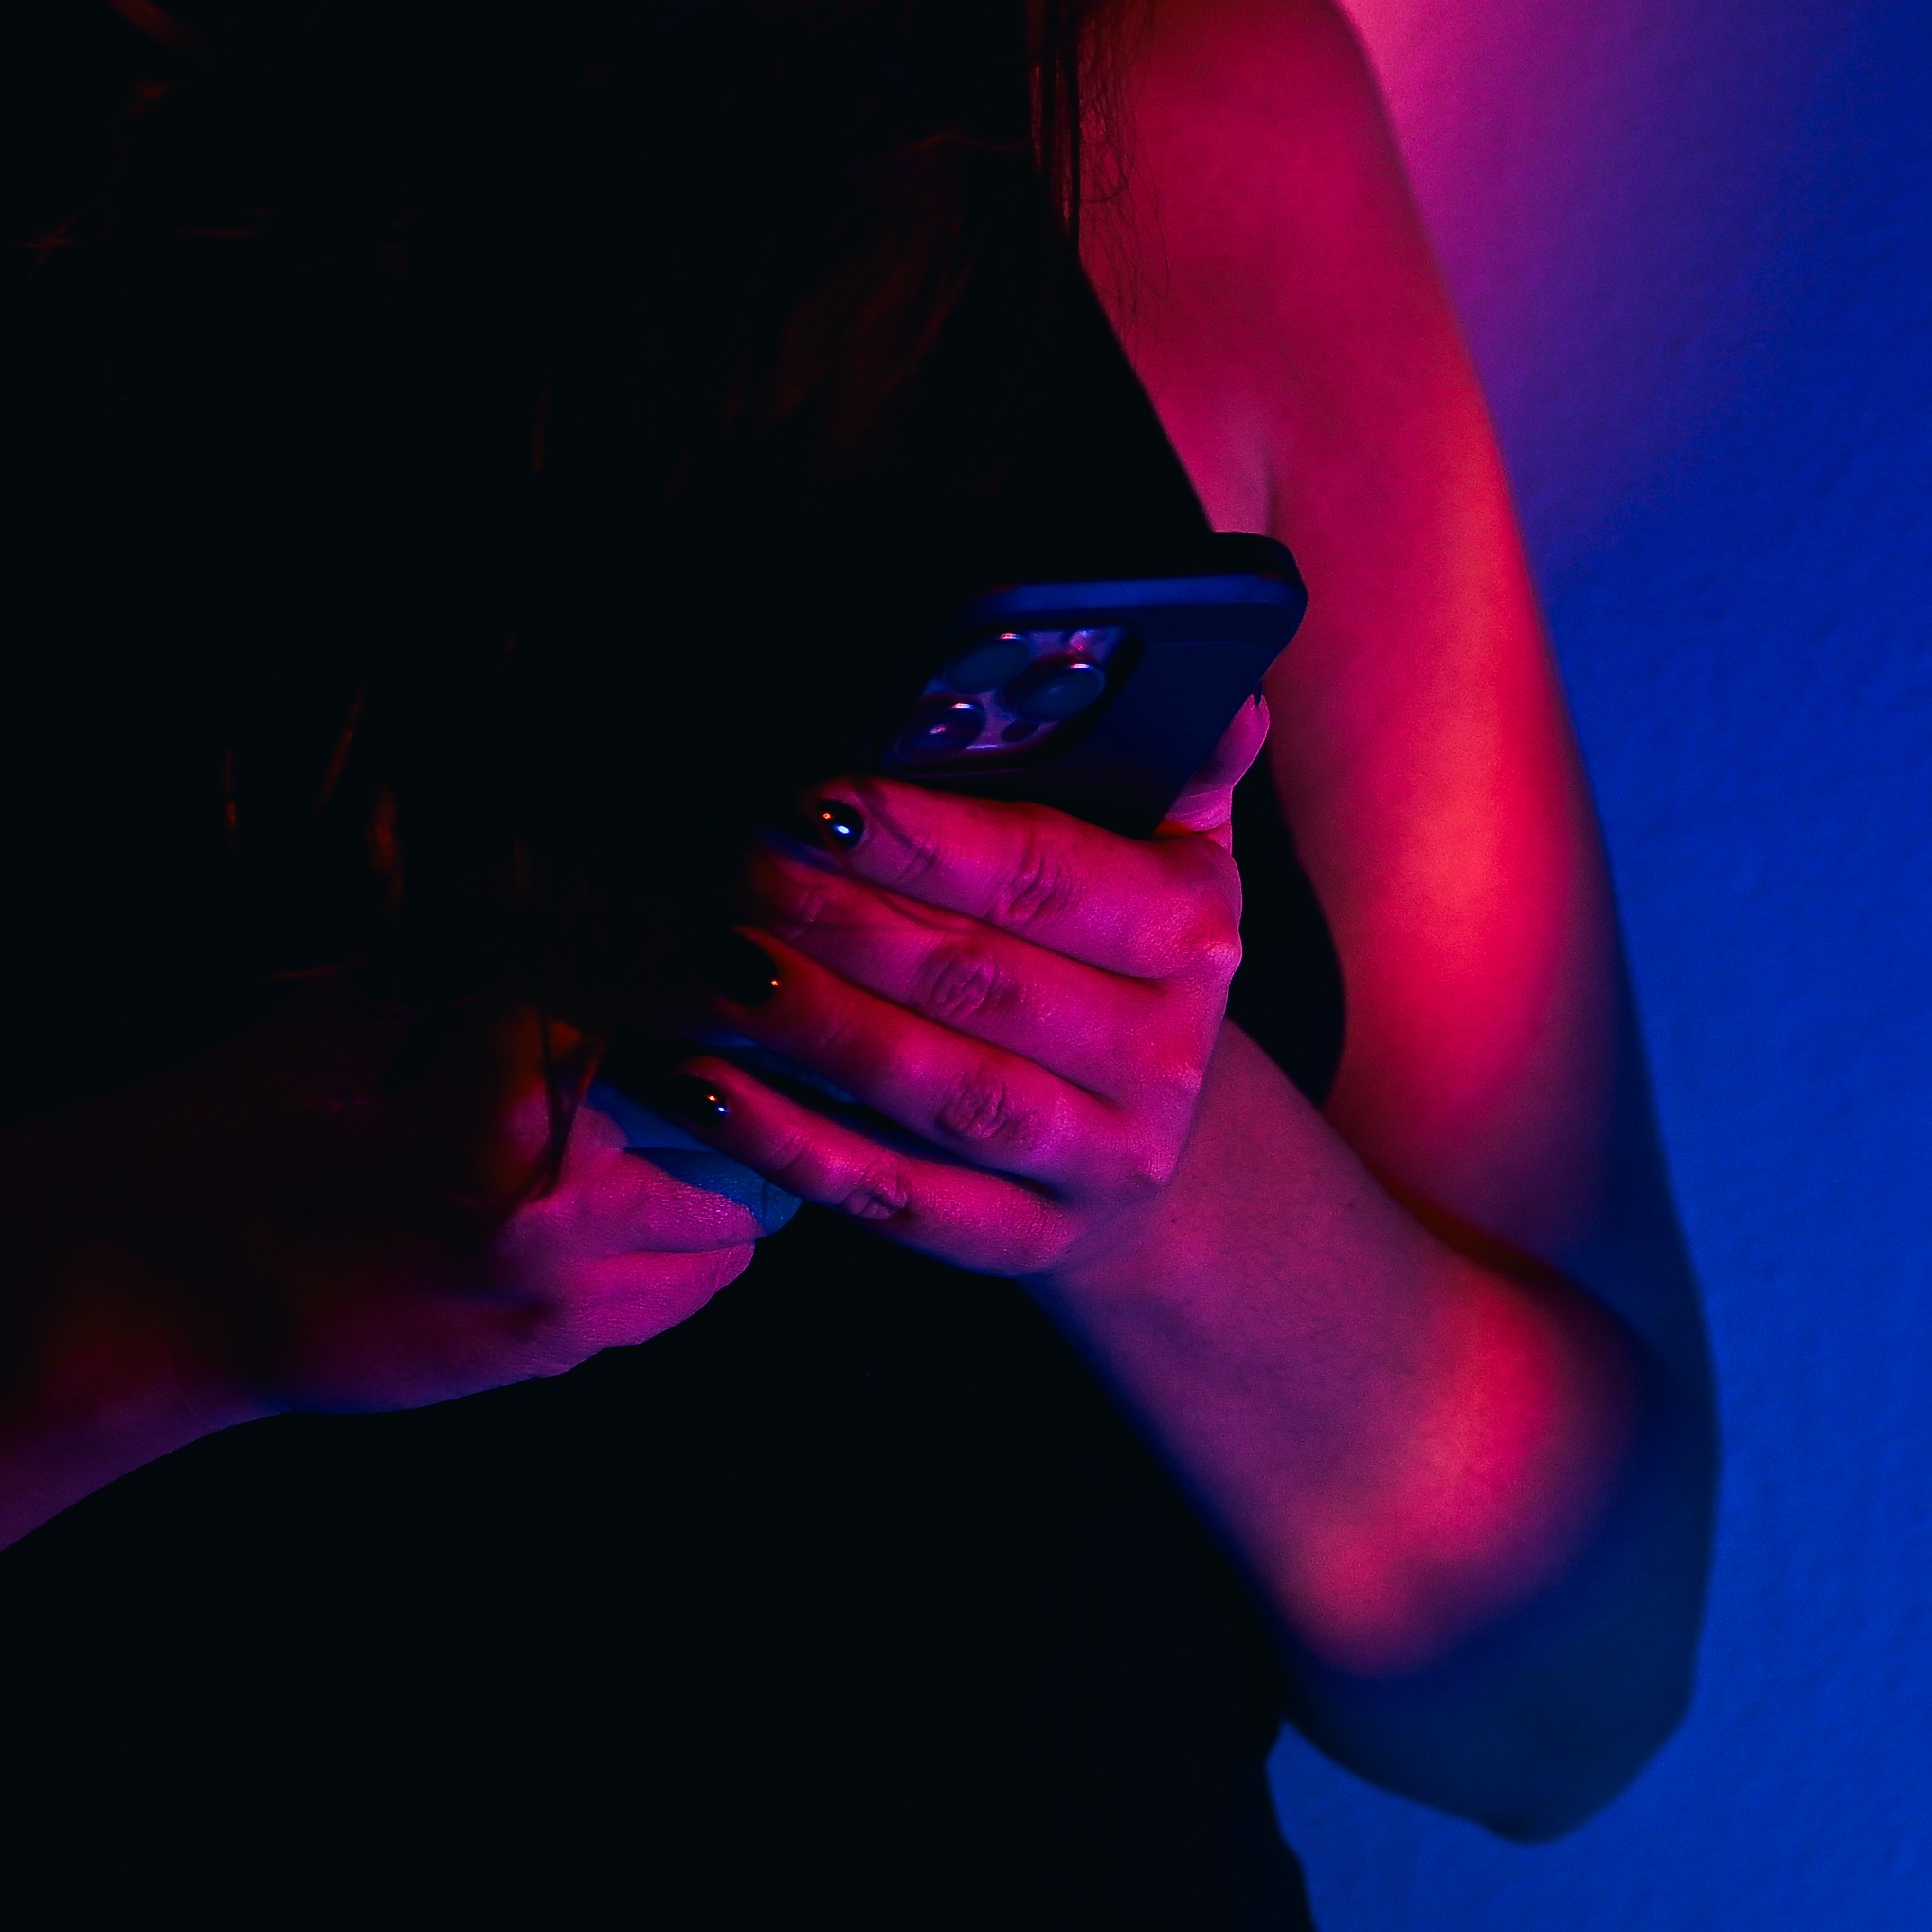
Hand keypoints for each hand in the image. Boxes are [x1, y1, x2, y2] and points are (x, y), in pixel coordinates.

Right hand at [99, 983, 770, 1419]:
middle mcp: (556, 1199)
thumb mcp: (347, 1016)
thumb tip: (579, 888)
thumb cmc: (223, 1138)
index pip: (672, 1006)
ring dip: (721, 1178)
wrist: (141, 1297)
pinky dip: (678, 1255)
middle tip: (725, 1043)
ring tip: (685, 1136)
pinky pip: (672, 1302)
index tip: (718, 949)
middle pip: (732, 1126)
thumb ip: (478, 961)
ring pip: (728, 1231)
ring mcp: (555, 1295)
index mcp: (499, 1086)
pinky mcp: (538, 1359)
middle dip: (731, 1082)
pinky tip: (633, 1214)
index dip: (701, 969)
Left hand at [656, 702, 1270, 1280]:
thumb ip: (1181, 766)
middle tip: (734, 858)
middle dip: (842, 915)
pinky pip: (894, 1196)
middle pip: (979, 979)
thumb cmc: (1122, 965)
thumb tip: (1230, 690)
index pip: (1048, 877)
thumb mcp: (1174, 859)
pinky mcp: (1023, 1241)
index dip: (926, 839)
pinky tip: (701, 1082)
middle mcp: (1161, 1056)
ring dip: (817, 1025)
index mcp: (1193, 936)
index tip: (817, 794)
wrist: (1146, 1153)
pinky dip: (789, 1144)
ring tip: (716, 958)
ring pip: (941, 1091)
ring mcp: (1097, 1161)